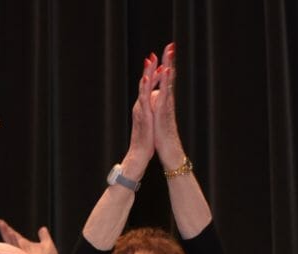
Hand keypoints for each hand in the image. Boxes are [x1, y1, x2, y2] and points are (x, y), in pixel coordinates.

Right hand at [0, 219, 62, 253]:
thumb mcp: (47, 244)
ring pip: (11, 244)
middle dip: (4, 230)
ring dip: (7, 235)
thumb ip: (44, 236)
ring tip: (3, 226)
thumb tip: (42, 228)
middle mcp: (21, 250)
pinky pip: (17, 249)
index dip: (8, 229)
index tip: (1, 222)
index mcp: (25, 246)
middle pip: (10, 239)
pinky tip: (11, 234)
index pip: (14, 236)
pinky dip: (14, 242)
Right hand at [124, 55, 156, 172]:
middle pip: (144, 83)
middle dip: (149, 68)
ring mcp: (140, 110)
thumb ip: (150, 114)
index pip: (147, 87)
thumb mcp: (149, 123)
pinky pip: (144, 99)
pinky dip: (145, 87)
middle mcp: (140, 106)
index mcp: (143, 107)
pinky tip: (147, 78)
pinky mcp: (143, 115)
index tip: (158, 61)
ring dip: (147, 73)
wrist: (139, 154)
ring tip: (151, 60)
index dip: (152, 74)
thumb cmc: (146, 141)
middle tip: (153, 53)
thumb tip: (152, 108)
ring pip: (142, 88)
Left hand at [152, 43, 186, 169]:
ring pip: (168, 83)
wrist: (170, 151)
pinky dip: (164, 82)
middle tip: (171, 45)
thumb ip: (158, 107)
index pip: (166, 80)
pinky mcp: (164, 112)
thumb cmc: (163, 136)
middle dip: (169, 61)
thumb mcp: (159, 119)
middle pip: (169, 77)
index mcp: (165, 102)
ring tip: (169, 53)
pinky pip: (164, 95)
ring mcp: (167, 106)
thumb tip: (157, 99)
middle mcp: (168, 101)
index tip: (166, 52)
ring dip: (168, 67)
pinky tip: (165, 72)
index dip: (166, 66)